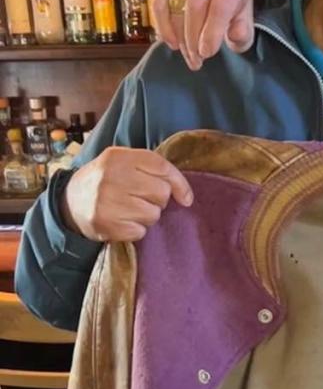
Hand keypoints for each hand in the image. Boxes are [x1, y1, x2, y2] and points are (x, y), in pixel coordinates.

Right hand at [63, 147, 193, 243]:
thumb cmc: (105, 181)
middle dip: (158, 200)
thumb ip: (151, 169)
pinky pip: (140, 232)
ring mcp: (108, 201)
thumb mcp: (121, 163)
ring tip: (130, 210)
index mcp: (118, 156)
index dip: (179, 183)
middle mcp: (112, 176)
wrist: (69, 203)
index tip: (186, 198)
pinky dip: (135, 230)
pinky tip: (122, 222)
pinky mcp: (107, 224)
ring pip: (153, 214)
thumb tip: (186, 196)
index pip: (162, 167)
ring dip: (147, 216)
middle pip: (161, 193)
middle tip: (142, 200)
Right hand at [152, 0, 256, 68]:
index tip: (206, 54)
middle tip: (196, 61)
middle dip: (192, 39)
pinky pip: (160, 1)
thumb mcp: (247, 19)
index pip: (220, 6)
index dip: (211, 33)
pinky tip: (171, 41)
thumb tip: (234, 35)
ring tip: (188, 56)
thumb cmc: (235, 5)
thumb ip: (244, 31)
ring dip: (179, 36)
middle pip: (195, 5)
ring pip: (177, 4)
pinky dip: (163, 24)